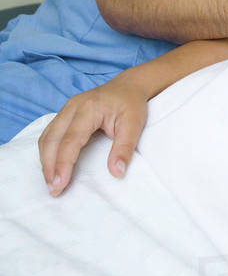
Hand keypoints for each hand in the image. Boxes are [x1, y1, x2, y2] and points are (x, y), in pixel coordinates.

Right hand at [38, 71, 148, 196]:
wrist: (128, 86)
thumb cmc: (131, 104)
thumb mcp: (134, 125)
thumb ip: (124, 148)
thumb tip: (116, 173)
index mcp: (88, 109)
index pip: (70, 140)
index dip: (63, 164)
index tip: (59, 185)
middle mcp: (72, 107)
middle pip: (51, 139)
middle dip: (49, 167)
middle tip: (53, 189)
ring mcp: (66, 109)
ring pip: (46, 137)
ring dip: (46, 161)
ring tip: (51, 182)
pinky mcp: (65, 113)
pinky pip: (49, 134)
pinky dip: (48, 152)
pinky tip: (52, 166)